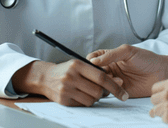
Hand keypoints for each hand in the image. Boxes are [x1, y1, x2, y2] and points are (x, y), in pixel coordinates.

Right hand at [11, 60, 127, 105]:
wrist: (44, 78)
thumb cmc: (66, 70)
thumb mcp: (79, 63)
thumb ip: (96, 69)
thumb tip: (116, 80)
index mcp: (78, 64)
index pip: (102, 77)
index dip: (114, 85)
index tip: (123, 92)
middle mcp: (71, 76)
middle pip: (98, 91)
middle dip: (104, 93)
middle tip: (105, 91)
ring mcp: (66, 89)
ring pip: (91, 100)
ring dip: (95, 98)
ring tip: (91, 91)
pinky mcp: (63, 100)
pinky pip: (83, 105)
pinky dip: (86, 101)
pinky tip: (83, 95)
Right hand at [88, 44, 167, 97]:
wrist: (161, 73)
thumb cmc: (147, 59)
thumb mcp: (128, 51)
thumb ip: (111, 54)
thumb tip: (93, 61)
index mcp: (110, 56)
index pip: (92, 59)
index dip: (90, 63)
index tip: (94, 65)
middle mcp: (110, 68)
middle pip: (94, 73)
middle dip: (98, 75)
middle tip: (107, 74)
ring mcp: (114, 80)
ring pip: (100, 84)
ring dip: (106, 83)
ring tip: (119, 80)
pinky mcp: (119, 91)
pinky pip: (109, 93)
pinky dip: (112, 91)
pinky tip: (121, 86)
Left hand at [150, 80, 167, 127]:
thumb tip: (159, 97)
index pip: (154, 89)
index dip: (158, 95)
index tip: (163, 100)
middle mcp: (167, 92)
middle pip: (153, 100)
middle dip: (159, 105)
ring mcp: (167, 105)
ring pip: (155, 111)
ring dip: (163, 113)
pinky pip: (162, 120)